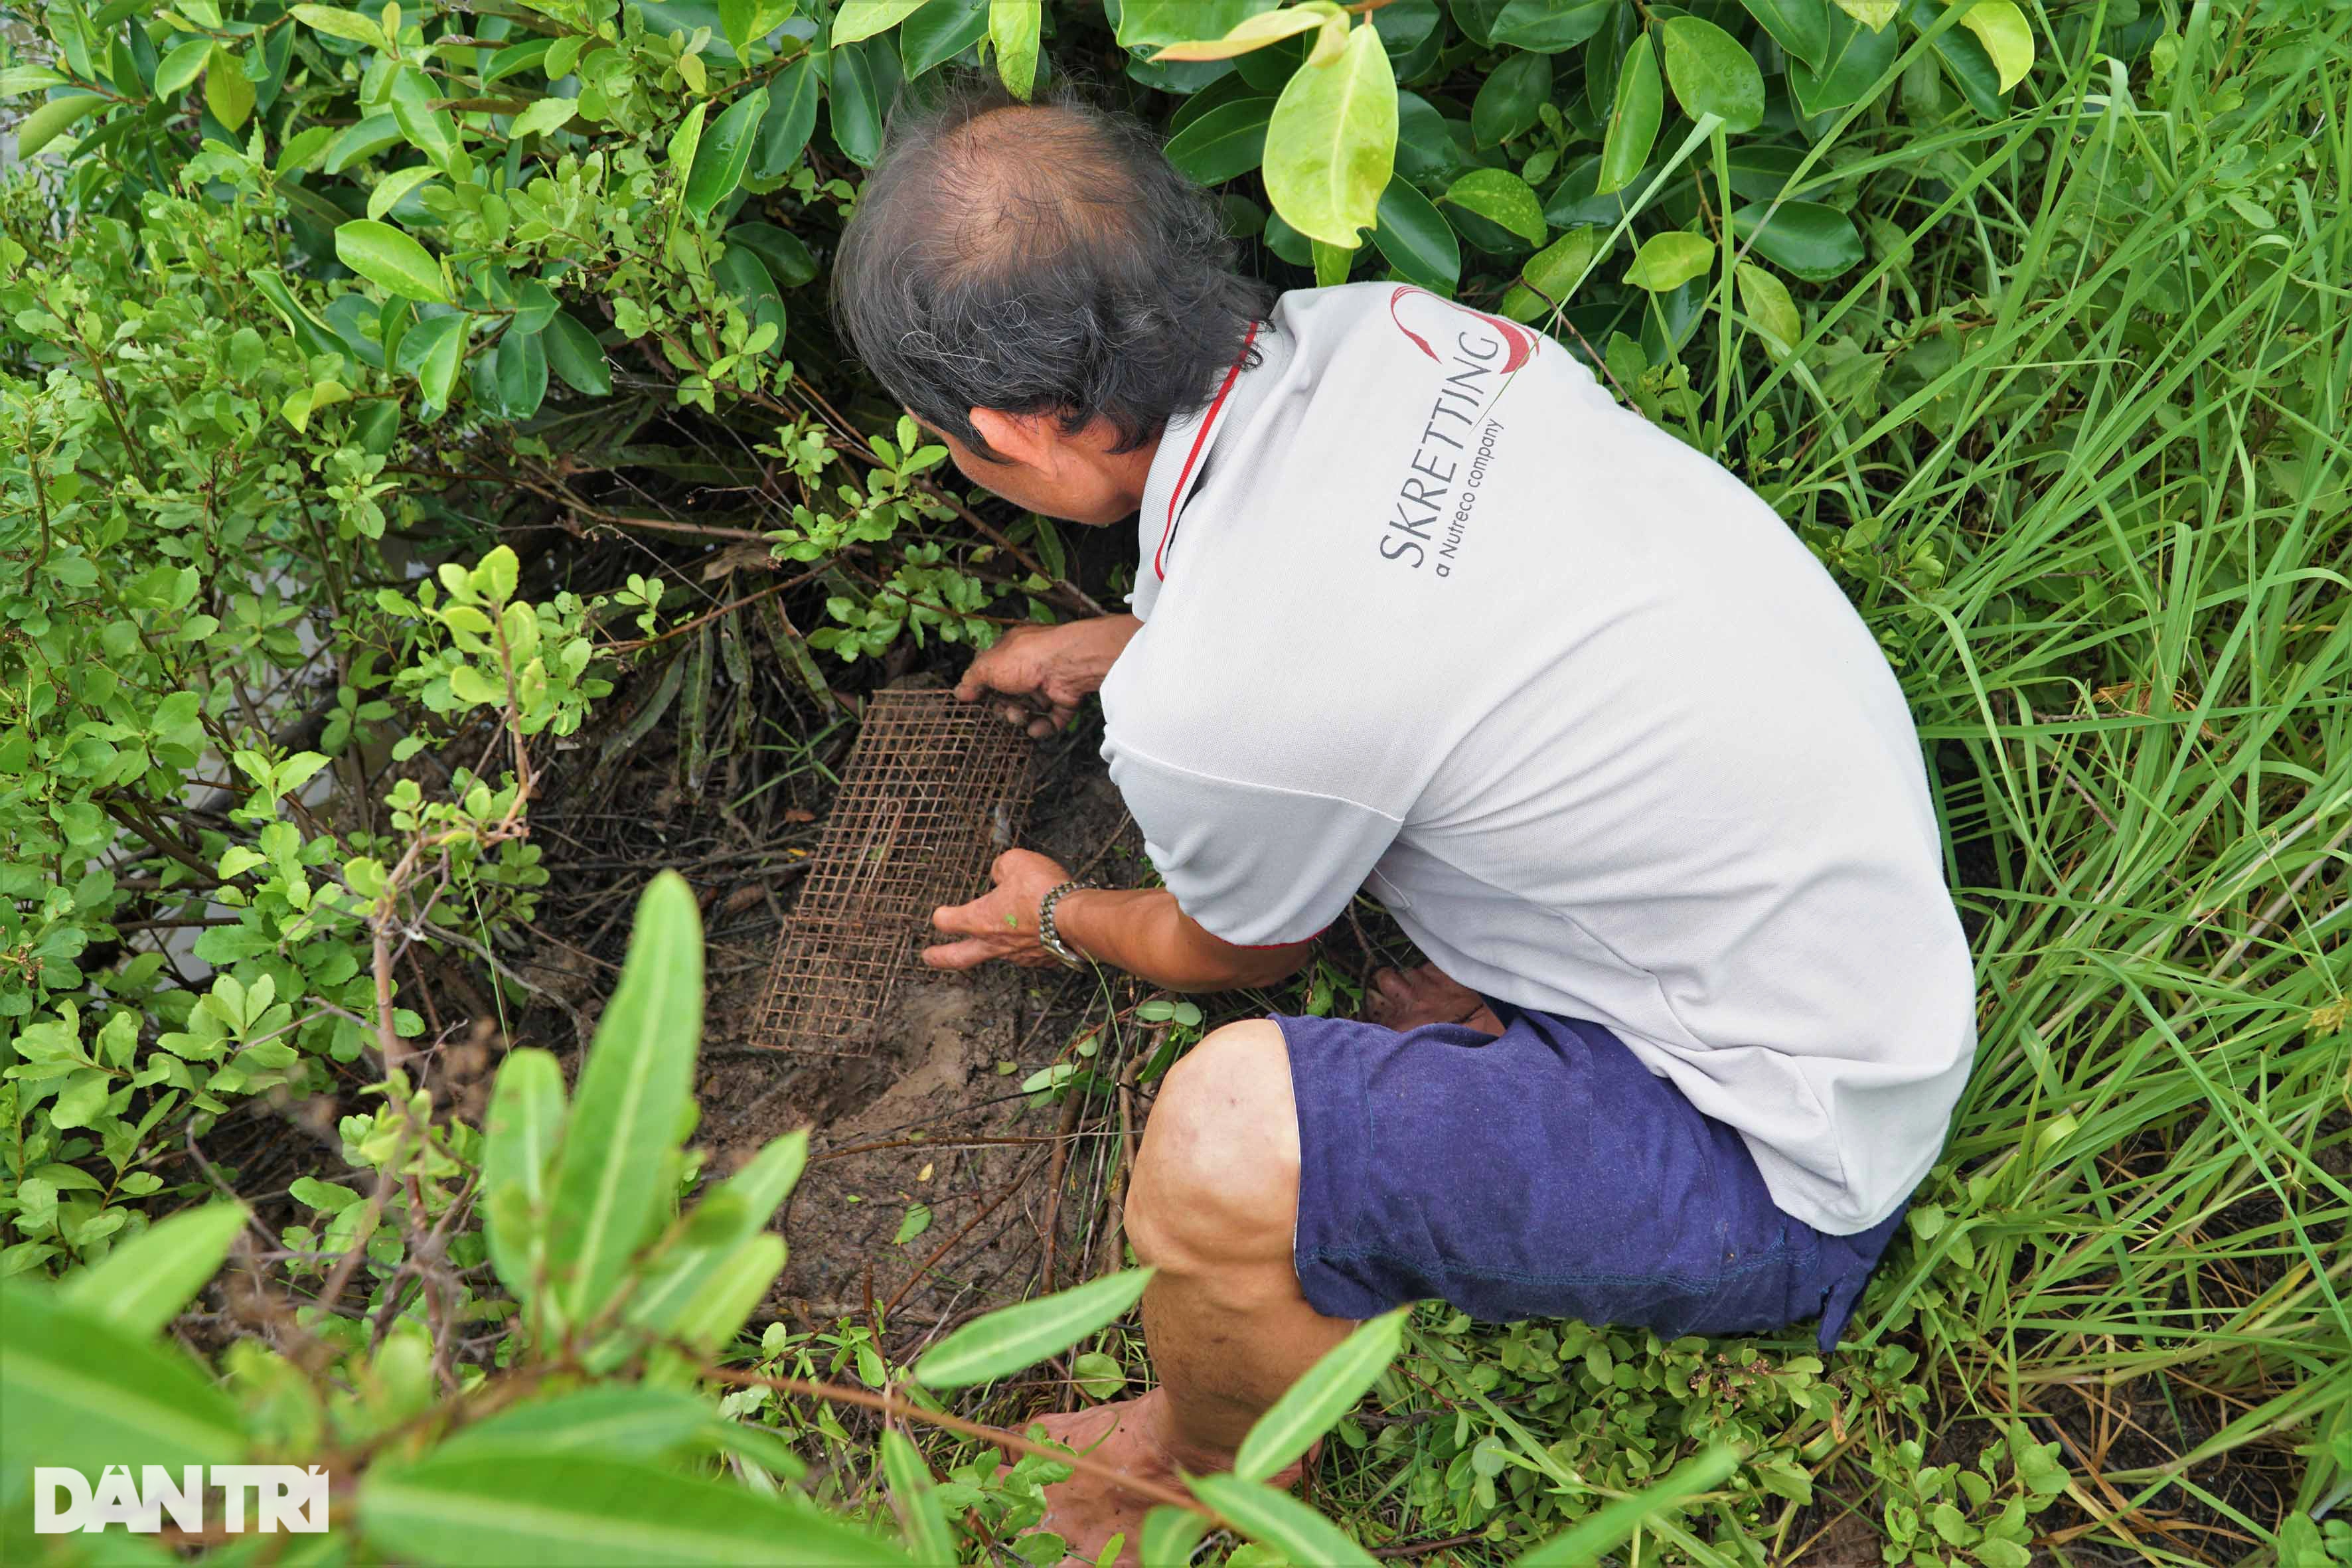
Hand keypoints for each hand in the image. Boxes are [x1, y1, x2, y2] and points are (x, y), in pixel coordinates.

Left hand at [923, 849, 1078, 970]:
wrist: (1076, 918)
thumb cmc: (1043, 891)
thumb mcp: (1016, 861)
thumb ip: (1002, 867)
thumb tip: (1000, 873)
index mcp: (980, 919)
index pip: (947, 921)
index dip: (941, 916)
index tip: (940, 914)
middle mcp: (994, 942)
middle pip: (957, 957)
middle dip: (940, 957)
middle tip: (929, 957)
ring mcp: (1017, 955)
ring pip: (997, 954)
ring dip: (994, 946)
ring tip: (1001, 935)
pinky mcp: (1040, 960)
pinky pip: (1027, 954)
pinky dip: (1026, 946)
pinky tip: (1033, 936)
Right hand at [957, 616, 1141, 736]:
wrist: (1066, 664)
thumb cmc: (1025, 659)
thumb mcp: (988, 666)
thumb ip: (972, 680)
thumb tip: (959, 692)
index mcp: (1011, 652)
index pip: (993, 671)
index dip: (984, 687)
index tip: (975, 700)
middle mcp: (1031, 666)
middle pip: (1011, 694)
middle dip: (1003, 706)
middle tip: (1002, 710)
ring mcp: (1050, 683)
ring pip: (1030, 708)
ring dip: (1021, 716)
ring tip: (1020, 716)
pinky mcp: (1065, 699)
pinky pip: (1052, 719)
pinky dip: (1043, 727)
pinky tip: (1035, 728)